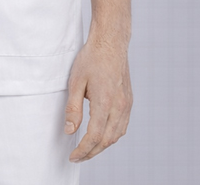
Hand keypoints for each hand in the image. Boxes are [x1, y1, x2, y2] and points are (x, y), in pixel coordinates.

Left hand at [63, 35, 132, 162]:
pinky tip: (102, 136)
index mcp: (105, 102)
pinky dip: (112, 136)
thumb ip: (73, 108)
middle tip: (78, 157)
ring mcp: (127, 105)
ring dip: (102, 146)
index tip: (73, 156)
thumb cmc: (92, 58)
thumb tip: (70, 131)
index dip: (83, 150)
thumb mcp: (76, 81)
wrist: (111, 42)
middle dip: (91, 152)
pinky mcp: (129, 101)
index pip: (94, 136)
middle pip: (106, 140)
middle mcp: (119, 107)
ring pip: (116, 136)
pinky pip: (122, 126)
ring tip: (88, 149)